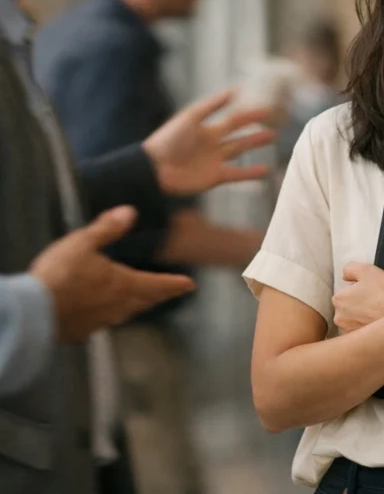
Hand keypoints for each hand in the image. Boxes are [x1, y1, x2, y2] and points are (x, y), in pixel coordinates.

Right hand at [30, 207, 196, 342]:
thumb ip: (107, 229)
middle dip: (158, 295)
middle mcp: (118, 306)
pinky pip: (102, 322)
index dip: (175, 284)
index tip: (190, 285)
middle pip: (145, 301)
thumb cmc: (60, 275)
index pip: (158, 284)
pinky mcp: (81, 331)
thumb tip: (130, 212)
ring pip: (125, 313)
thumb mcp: (83, 243)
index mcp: (124, 285)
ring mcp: (100, 321)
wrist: (33, 313)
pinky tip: (101, 313)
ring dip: (135, 306)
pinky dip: (107, 315)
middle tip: (167, 292)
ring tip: (139, 301)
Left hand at [142, 89, 275, 195]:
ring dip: (255, 144)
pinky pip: (237, 174)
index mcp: (205, 129)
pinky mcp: (215, 177)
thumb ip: (213, 104)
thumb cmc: (169, 140)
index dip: (247, 114)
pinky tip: (266, 171)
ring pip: (239, 150)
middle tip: (272, 122)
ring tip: (271, 137)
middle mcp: (212, 144)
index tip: (264, 108)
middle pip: (237, 134)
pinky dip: (252, 173)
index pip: (232, 119)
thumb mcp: (191, 117)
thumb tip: (235, 89)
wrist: (154, 169)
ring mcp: (214, 161)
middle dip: (254, 128)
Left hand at [332, 263, 383, 333]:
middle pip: (347, 306)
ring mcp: (349, 330)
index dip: (358, 289)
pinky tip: (377, 321)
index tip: (370, 290)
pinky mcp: (360, 339)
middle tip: (375, 300)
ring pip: (353, 319)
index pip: (345, 291)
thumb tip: (345, 276)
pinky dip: (367, 326)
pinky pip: (361, 330)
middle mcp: (339, 317)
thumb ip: (349, 269)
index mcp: (338, 299)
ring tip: (377, 311)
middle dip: (357, 304)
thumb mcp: (366, 269)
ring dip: (361, 316)